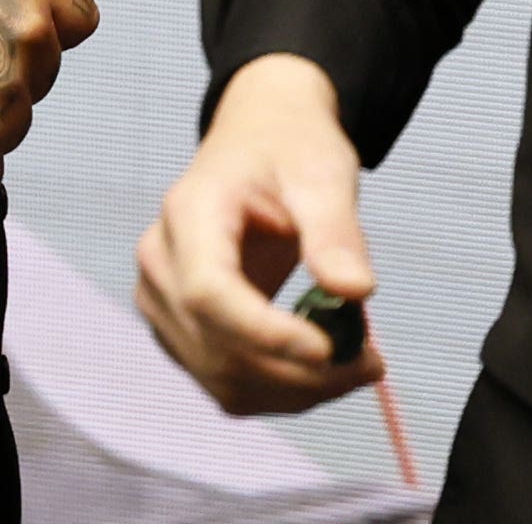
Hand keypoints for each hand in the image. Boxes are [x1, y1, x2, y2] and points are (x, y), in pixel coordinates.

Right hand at [136, 54, 388, 413]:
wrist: (261, 140)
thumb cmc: (288, 148)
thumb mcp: (322, 174)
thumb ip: (335, 232)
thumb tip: (356, 291)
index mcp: (189, 211)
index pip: (208, 292)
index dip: (265, 334)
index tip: (330, 350)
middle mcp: (160, 262)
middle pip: (215, 346)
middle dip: (297, 372)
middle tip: (371, 363)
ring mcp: (163, 302)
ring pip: (221, 378)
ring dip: (293, 391)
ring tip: (359, 366)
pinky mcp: (181, 331)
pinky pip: (225, 382)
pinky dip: (279, 391)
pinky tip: (326, 372)